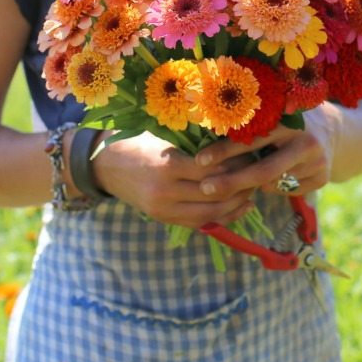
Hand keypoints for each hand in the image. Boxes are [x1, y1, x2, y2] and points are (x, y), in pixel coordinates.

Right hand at [92, 132, 260, 229]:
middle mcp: (166, 192)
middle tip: (258, 176)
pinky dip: (220, 218)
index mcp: (168, 166)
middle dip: (240, 187)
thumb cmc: (136, 142)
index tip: (252, 156)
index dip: (236, 166)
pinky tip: (237, 209)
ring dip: (234, 206)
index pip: (213, 171)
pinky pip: (198, 222)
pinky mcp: (163, 218)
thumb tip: (232, 150)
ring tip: (251, 194)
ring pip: (209, 214)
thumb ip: (193, 148)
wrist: (103, 164)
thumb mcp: (163, 138)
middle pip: (214, 195)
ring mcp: (164, 209)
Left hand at [191, 119, 334, 201]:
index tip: (199, 160)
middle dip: (232, 182)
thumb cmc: (288, 120)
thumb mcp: (273, 114)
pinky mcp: (322, 179)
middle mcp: (306, 142)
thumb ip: (248, 124)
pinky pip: (286, 191)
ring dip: (251, 185)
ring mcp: (318, 163)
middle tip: (205, 189)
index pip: (253, 139)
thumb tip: (202, 135)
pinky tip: (268, 180)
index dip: (224, 150)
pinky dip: (272, 188)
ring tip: (234, 182)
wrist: (333, 130)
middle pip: (264, 171)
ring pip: (274, 183)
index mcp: (290, 121)